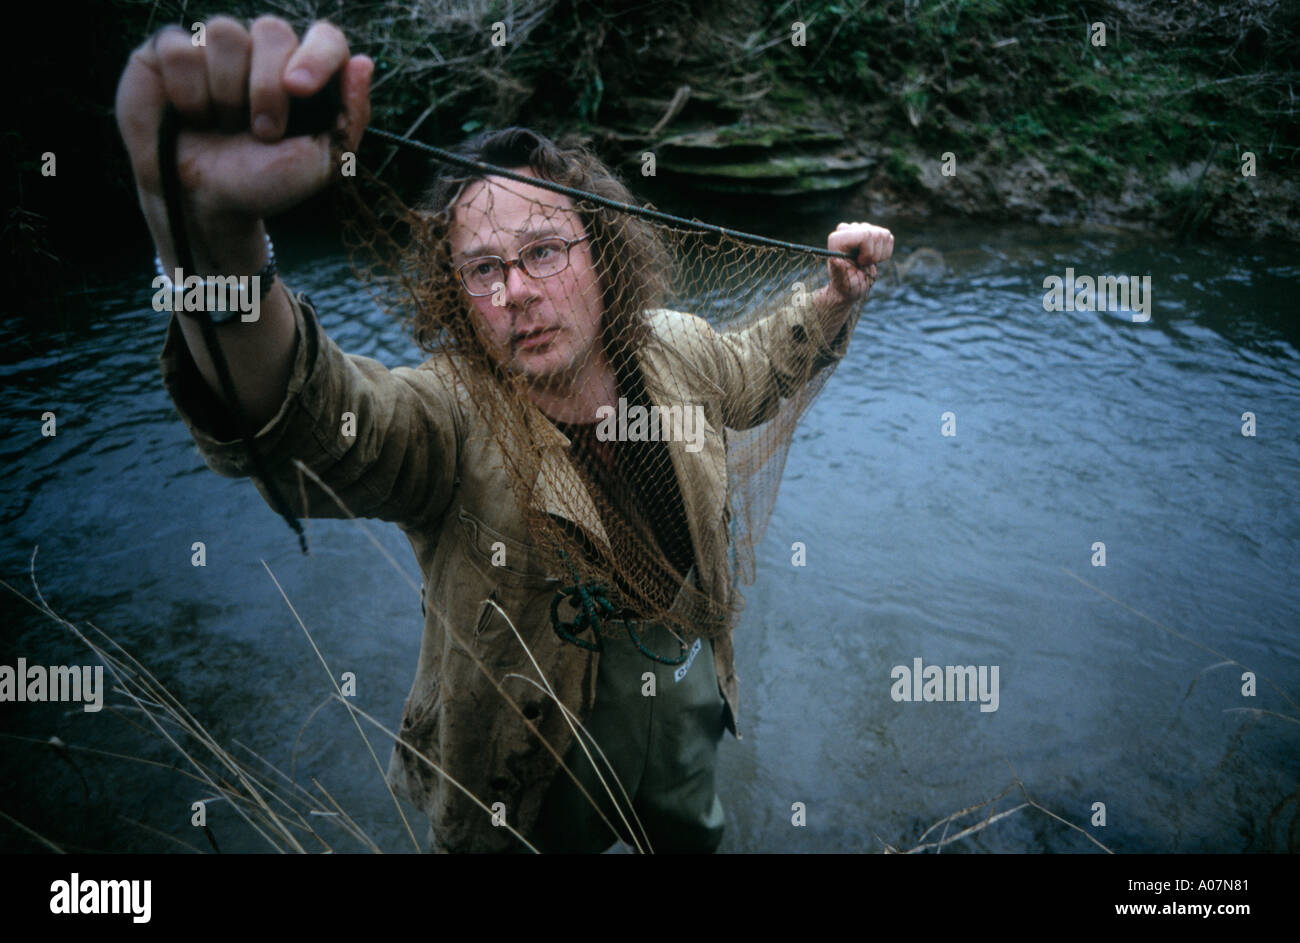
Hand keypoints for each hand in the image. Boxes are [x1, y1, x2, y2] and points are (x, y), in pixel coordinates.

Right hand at [115, 16, 371, 266]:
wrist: (203, 204)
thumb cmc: (263, 184)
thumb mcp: (320, 163)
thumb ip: (349, 116)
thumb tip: (364, 64)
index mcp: (304, 73)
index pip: (324, 38)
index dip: (315, 56)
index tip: (300, 89)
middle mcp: (262, 53)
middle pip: (272, 30)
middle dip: (266, 88)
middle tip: (262, 133)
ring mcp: (215, 49)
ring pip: (224, 32)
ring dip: (225, 93)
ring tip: (222, 127)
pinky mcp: (169, 53)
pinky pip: (178, 47)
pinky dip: (186, 90)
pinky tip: (189, 116)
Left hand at [824, 221, 893, 305]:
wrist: (852, 286)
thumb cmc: (845, 285)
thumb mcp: (841, 281)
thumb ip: (838, 270)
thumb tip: (833, 259)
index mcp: (837, 239)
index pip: (865, 235)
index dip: (868, 252)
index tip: (860, 263)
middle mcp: (847, 230)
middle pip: (876, 234)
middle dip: (874, 255)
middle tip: (863, 264)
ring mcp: (860, 229)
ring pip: (883, 235)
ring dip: (880, 254)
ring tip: (867, 262)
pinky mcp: (872, 233)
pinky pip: (888, 237)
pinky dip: (885, 252)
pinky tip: (874, 259)